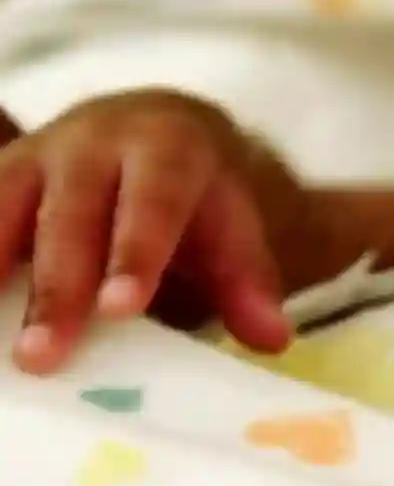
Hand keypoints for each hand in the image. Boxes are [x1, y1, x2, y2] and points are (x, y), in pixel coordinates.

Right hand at [0, 88, 291, 372]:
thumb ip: (250, 283)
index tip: (119, 309)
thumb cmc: (196, 198)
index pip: (153, 201)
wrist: (153, 129)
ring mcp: (36, 154)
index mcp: (167, 148)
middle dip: (56, 286)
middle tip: (43, 356)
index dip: (134, 253)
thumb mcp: (232, 229)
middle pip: (72, 214)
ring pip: (5, 208)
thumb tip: (275, 339)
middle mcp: (94, 141)